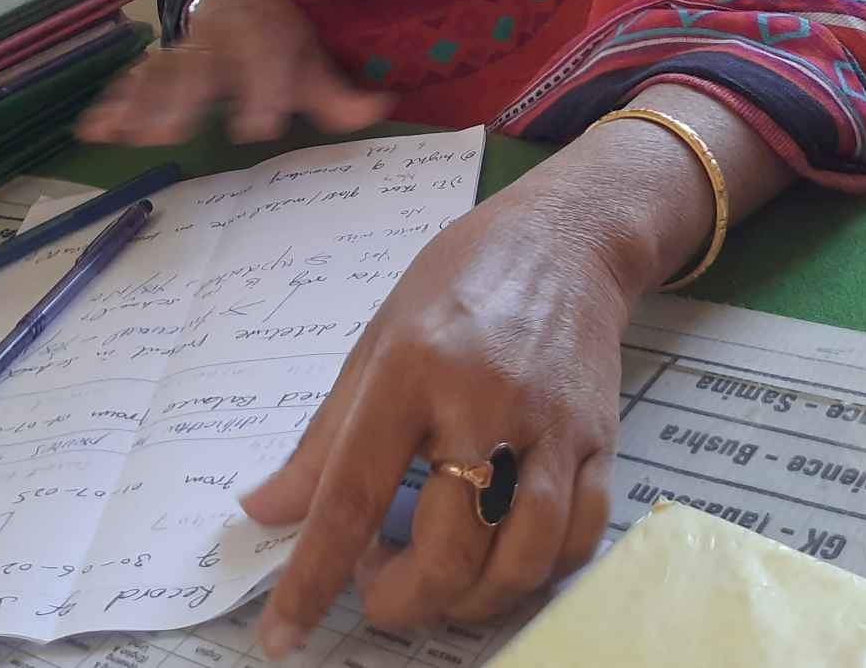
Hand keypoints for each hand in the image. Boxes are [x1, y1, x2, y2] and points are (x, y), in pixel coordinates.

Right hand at [74, 0, 392, 146]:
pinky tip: (92, 128)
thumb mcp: (311, 57)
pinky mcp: (162, 60)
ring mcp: (187, 52)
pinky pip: (134, 79)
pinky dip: (112, 101)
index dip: (262, 95)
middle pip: (203, 71)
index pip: (266, 67)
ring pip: (160, 75)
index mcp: (265, 43)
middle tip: (171, 132)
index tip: (257, 128)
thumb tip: (381, 109)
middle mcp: (222, 46)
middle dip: (185, 99)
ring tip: (119, 132)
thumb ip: (338, 93)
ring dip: (138, 104)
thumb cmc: (279, 34)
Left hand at [238, 169, 641, 655]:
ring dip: (471, 601)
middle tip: (377, 588)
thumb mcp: (376, 340)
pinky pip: (578, 538)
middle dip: (402, 600)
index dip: (314, 577)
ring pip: (522, 559)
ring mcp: (551, 425)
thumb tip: (266, 510)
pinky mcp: (600, 439)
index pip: (353, 495)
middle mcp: (484, 401)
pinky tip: (503, 560)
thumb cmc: (461, 280)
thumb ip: (324, 437)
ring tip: (439, 584)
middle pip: (449, 548)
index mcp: (411, 369)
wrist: (567, 237)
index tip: (283, 635)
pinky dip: (537, 572)